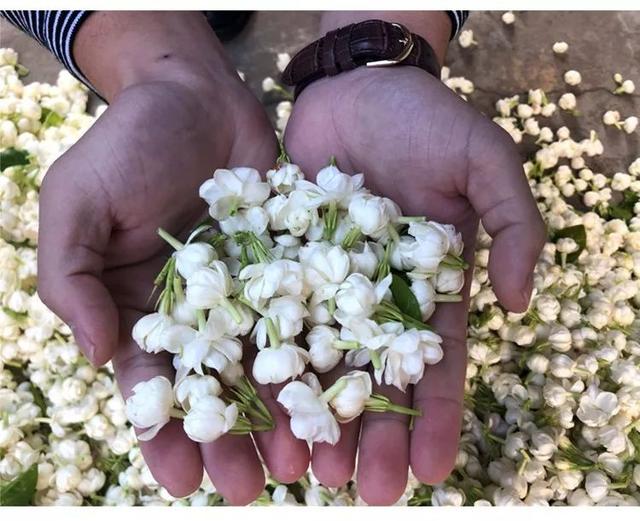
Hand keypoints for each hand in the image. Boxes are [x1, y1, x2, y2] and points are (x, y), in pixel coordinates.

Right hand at [36, 12, 306, 504]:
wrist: (194, 93)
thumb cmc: (127, 143)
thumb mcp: (77, 203)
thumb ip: (71, 278)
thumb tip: (94, 353)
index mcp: (139, 306)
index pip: (149, 384)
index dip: (163, 434)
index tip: (180, 480)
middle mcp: (198, 310)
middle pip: (215, 388)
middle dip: (229, 440)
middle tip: (250, 489)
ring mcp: (248, 290)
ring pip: (266, 363)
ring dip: (281, 414)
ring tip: (301, 463)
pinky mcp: (290, 264)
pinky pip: (306, 315)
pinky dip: (318, 356)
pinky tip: (335, 396)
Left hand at [284, 66, 545, 503]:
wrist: (357, 87)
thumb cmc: (427, 120)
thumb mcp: (487, 162)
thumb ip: (516, 225)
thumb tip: (522, 302)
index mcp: (428, 286)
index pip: (437, 363)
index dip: (437, 418)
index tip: (432, 472)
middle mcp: (375, 296)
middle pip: (376, 376)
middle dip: (375, 435)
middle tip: (365, 491)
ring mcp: (325, 284)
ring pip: (320, 360)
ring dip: (317, 415)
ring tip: (308, 469)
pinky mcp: (279, 263)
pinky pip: (272, 317)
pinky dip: (267, 360)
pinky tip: (257, 405)